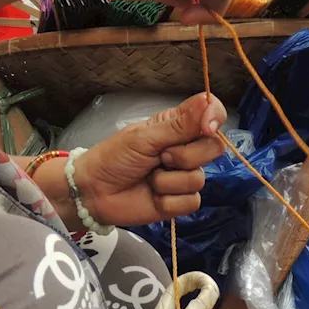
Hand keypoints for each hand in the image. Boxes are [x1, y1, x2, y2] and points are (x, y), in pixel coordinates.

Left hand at [75, 93, 226, 227]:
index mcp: (178, 126)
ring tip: (149, 178)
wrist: (94, 192)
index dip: (214, 117)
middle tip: (158, 157)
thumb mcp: (145, 137)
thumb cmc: (114, 157)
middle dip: (184, 156)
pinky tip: (153, 196)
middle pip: (213, 148)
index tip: (206, 127)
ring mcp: (184, 176)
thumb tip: (209, 106)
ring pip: (199, 179)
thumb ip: (180, 124)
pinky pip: (191, 201)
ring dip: (169, 181)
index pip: (212, 113)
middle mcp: (185, 149)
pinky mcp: (180, 202)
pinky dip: (168, 200)